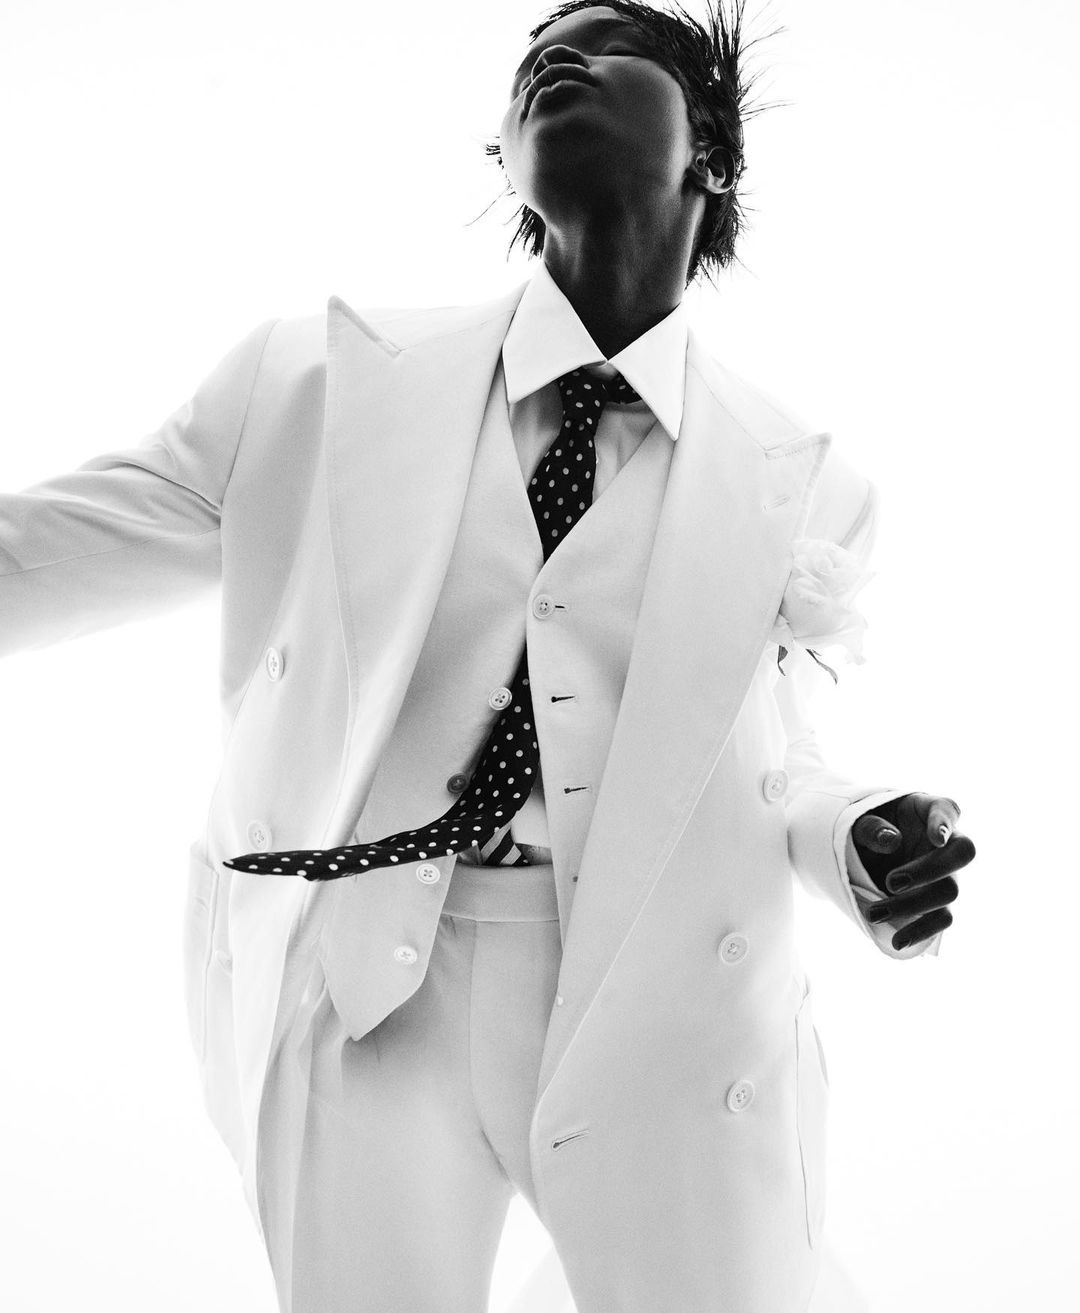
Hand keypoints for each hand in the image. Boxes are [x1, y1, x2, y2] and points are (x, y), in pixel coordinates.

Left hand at [850, 792, 975, 949]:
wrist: (861, 851)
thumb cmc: (864, 827)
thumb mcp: (857, 820)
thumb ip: (870, 827)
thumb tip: (892, 841)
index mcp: (927, 810)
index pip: (946, 808)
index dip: (945, 822)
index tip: (936, 837)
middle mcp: (945, 841)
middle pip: (960, 854)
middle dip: (928, 871)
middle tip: (891, 882)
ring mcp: (944, 873)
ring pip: (949, 892)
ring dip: (913, 906)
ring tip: (875, 913)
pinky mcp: (935, 901)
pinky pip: (940, 919)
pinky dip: (921, 931)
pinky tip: (898, 941)